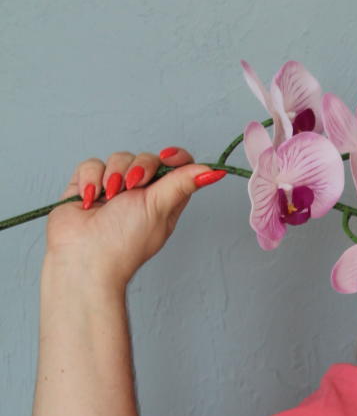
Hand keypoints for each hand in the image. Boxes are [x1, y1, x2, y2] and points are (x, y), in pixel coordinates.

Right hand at [44, 147, 225, 287]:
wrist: (84, 258)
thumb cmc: (124, 241)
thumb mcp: (160, 208)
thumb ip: (182, 183)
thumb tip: (214, 171)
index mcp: (164, 200)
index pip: (176, 167)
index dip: (174, 157)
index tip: (168, 157)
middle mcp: (140, 194)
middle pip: (146, 158)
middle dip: (138, 168)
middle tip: (131, 187)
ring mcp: (113, 189)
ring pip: (118, 158)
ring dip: (113, 175)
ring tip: (108, 198)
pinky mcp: (88, 186)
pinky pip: (92, 165)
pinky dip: (90, 179)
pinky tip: (89, 199)